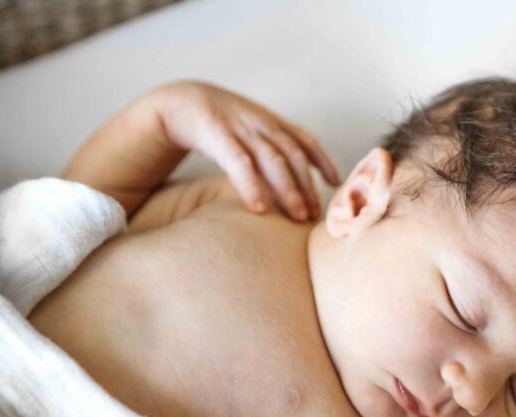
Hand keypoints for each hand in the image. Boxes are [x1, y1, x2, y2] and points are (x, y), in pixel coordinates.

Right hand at [152, 80, 340, 221]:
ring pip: (272, 161)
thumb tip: (297, 180)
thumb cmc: (220, 125)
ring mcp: (241, 128)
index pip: (305, 140)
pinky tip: (258, 208)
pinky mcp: (217, 136)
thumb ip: (272, 148)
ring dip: (289, 191)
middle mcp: (261, 124)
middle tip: (315, 216)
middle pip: (294, 156)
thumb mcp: (250, 130)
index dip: (323, 161)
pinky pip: (238, 164)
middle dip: (308, 187)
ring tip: (298, 217)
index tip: (336, 184)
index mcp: (271, 122)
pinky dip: (251, 186)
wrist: (179, 101)